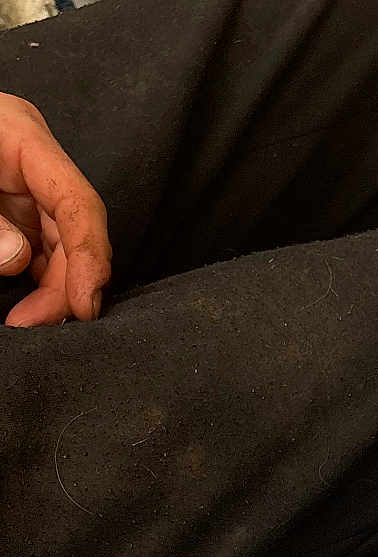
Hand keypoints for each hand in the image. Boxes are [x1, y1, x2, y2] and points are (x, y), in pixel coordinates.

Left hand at [1, 92, 110, 326]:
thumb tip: (15, 258)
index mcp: (19, 135)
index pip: (77, 201)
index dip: (90, 256)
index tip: (83, 306)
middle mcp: (31, 165)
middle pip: (72, 233)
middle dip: (63, 284)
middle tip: (38, 324)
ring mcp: (21, 190)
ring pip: (58, 250)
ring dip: (50, 292)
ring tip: (26, 322)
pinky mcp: (10, 214)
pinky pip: (36, 254)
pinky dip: (34, 286)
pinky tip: (23, 309)